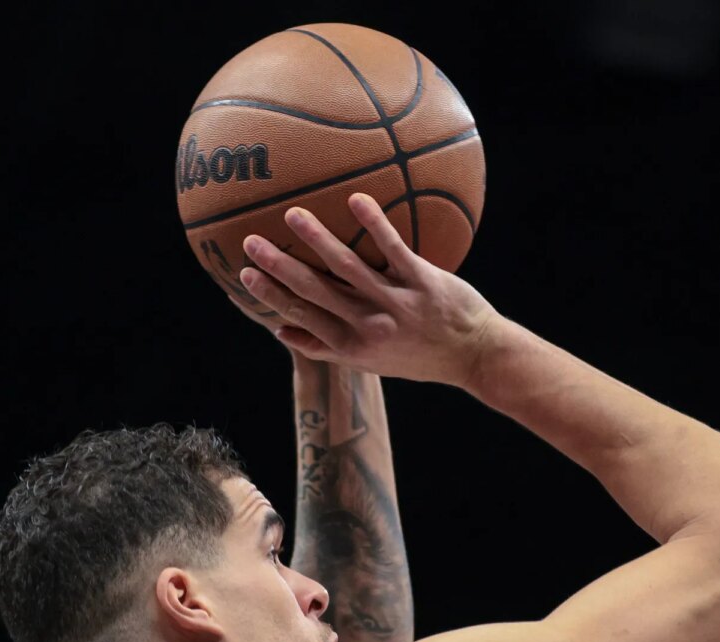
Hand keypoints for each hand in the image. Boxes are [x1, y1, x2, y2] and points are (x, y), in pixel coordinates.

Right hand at [239, 194, 500, 387]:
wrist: (475, 356)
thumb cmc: (419, 356)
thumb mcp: (370, 363)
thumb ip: (327, 347)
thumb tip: (281, 331)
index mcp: (353, 347)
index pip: (302, 318)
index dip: (272, 297)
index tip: (244, 274)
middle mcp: (370, 326)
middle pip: (316, 292)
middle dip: (280, 267)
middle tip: (251, 241)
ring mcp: (397, 302)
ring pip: (350, 268)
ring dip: (319, 240)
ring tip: (293, 214)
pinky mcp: (424, 282)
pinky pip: (395, 249)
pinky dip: (375, 225)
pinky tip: (356, 200)